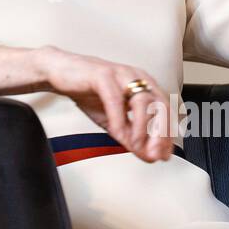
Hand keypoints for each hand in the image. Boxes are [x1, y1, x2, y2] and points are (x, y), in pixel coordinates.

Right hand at [40, 46, 173, 162]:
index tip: (164, 156)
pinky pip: (114, 99)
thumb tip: (147, 155)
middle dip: (160, 134)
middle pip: (159, 105)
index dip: (168, 135)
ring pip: (141, 101)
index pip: (165, 111)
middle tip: (155, 154)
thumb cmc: (88, 92)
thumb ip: (130, 136)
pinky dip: (118, 119)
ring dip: (141, 128)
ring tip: (135, 146)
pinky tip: (117, 134)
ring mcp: (121, 74)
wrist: (60, 72)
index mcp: (144, 85)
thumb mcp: (113, 120)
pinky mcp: (103, 75)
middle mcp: (137, 78)